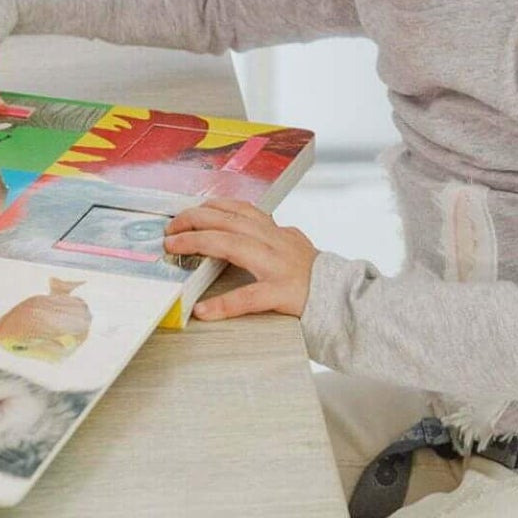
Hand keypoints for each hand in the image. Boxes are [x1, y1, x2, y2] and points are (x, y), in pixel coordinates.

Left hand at [164, 199, 316, 320]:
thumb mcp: (298, 247)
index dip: (210, 207)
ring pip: (231, 245)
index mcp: (277, 233)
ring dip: (198, 243)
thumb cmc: (319, 278)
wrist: (347, 299)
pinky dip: (222, 304)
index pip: (240, 209)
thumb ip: (277, 237)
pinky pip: (247, 297)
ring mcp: (277, 266)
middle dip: (194, 219)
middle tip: (170, 229)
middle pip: (227, 220)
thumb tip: (261, 226)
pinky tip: (203, 309)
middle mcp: (275, 242)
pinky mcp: (281, 293)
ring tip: (174, 248)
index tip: (190, 210)